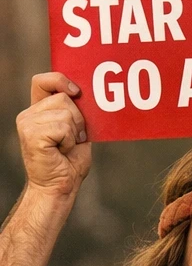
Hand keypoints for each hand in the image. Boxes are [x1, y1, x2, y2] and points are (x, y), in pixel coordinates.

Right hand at [16, 73, 89, 197]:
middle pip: (64, 98)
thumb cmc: (70, 161)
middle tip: (73, 139)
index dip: (60, 80)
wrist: (60, 186)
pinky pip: (63, 127)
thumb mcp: (77, 131)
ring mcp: (27, 123)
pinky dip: (70, 141)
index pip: (43, 81)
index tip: (77, 92)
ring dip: (75, 132)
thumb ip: (77, 112)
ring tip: (66, 146)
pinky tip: (62, 151)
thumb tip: (90, 94)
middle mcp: (29, 114)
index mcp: (38, 110)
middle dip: (79, 119)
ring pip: (66, 112)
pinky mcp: (31, 134)